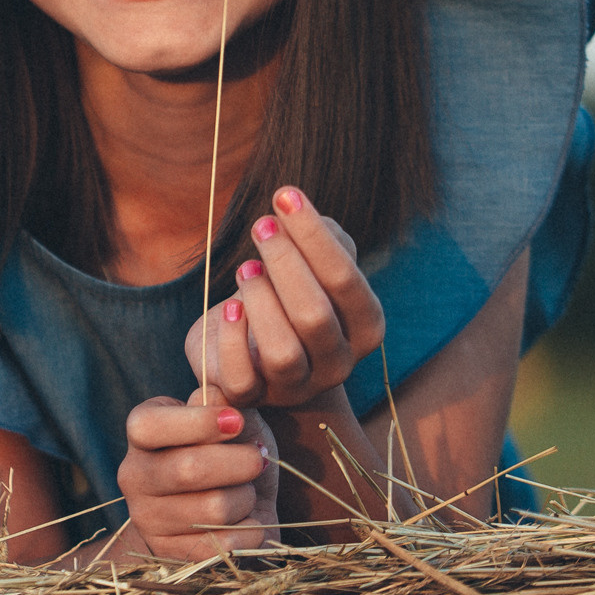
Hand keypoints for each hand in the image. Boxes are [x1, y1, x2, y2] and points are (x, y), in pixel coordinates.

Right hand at [116, 394, 279, 560]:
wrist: (225, 505)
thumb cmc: (228, 449)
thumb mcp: (231, 419)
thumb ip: (225, 404)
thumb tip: (216, 396)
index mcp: (140, 432)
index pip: (150, 426)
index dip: (199, 423)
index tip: (237, 422)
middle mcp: (132, 474)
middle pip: (188, 470)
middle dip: (239, 463)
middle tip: (259, 459)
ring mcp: (146, 518)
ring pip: (212, 509)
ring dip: (246, 497)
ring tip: (247, 491)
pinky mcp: (169, 552)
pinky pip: (223, 544)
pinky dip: (251, 530)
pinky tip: (248, 518)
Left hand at [184, 186, 385, 409]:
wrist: (256, 346)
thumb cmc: (289, 293)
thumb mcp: (311, 263)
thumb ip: (318, 237)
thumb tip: (296, 211)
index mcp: (365, 327)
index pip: (347, 281)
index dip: (314, 236)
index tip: (285, 196)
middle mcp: (338, 364)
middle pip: (315, 316)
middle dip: (285, 263)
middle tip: (260, 225)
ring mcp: (296, 387)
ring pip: (283, 353)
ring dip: (261, 301)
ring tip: (246, 268)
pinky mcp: (253, 399)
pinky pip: (242, 379)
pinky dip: (232, 339)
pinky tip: (229, 306)